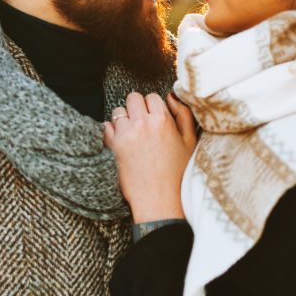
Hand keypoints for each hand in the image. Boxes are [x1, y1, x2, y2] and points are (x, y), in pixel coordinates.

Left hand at [102, 92, 197, 223]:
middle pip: (133, 98)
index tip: (154, 118)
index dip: (153, 107)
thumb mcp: (190, 142)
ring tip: (132, 134)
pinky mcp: (113, 146)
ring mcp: (126, 134)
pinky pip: (105, 126)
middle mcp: (142, 123)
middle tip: (141, 123)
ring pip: (118, 111)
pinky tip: (121, 142)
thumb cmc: (177, 173)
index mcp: (163, 119)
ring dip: (123, 119)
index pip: (152, 97)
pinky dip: (111, 131)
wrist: (159, 199)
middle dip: (136, 108)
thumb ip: (183, 115)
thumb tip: (171, 95)